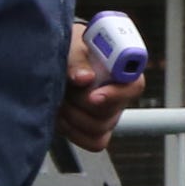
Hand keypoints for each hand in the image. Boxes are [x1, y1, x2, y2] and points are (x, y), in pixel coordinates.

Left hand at [59, 20, 143, 155]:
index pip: (135, 86)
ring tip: (59, 98)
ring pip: (99, 128)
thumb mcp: (70, 44)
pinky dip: (72, 131)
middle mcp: (119, 94)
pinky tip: (60, 114)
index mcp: (121, 69)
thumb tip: (84, 78)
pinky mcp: (94, 130)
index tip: (93, 95)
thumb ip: (77, 58)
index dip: (116, 93)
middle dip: (83, 103)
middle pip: (112, 113)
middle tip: (67, 88)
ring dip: (73, 115)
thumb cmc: (66, 47)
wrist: (50, 61)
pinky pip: (93, 142)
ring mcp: (108, 114)